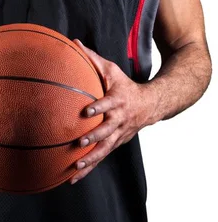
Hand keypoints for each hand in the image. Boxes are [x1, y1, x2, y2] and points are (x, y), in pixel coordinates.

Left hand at [69, 39, 152, 184]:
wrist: (149, 105)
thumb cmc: (124, 85)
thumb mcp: (112, 70)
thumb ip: (93, 58)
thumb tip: (73, 42)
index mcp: (117, 100)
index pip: (108, 104)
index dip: (99, 108)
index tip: (87, 112)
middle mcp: (119, 120)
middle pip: (107, 131)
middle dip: (94, 138)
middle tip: (80, 143)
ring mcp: (118, 135)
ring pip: (104, 149)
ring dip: (91, 159)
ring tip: (77, 166)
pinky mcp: (115, 144)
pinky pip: (101, 158)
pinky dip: (89, 169)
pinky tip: (73, 179)